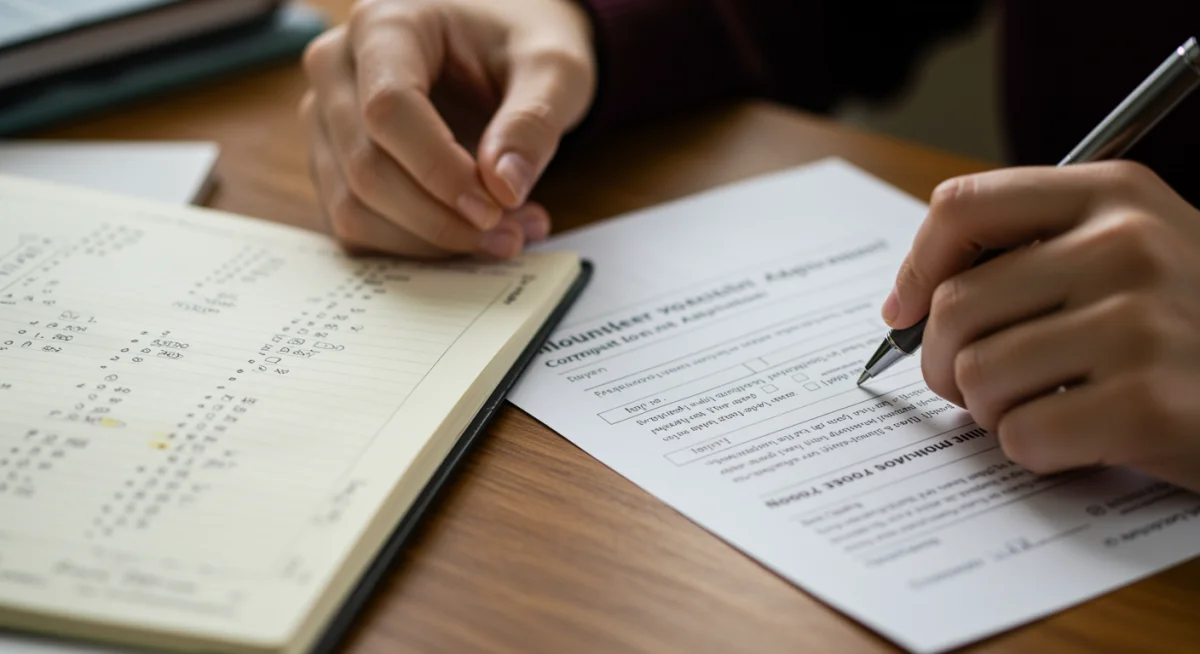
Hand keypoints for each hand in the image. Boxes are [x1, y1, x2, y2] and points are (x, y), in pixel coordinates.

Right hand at [299, 0, 595, 257]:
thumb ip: (534, 122)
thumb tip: (504, 190)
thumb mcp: (554, 69)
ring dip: (431, 242)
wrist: (502, 46)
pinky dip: (415, 247)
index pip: (388, 109)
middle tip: (513, 233)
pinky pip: (356, 227)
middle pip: (365, 168)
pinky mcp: (333, 166)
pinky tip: (473, 235)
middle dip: (441, 219)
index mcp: (385, 23)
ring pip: (353, 208)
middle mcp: (337, 68)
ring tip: (507, 234)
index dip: (440, 171)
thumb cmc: (521, 45)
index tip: (496, 207)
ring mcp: (326, 120)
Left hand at [884, 162, 1199, 490]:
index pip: (961, 208)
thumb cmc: (1192, 325)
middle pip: (954, 306)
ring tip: (1038, 408)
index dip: (915, 266)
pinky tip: (1077, 439)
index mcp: (1114, 193)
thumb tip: (908, 301)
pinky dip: (1031, 451)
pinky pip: (1021, 436)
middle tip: (968, 384)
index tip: (904, 311)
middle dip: (940, 360)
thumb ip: (1034, 254)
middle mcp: (1128, 245)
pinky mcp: (1149, 405)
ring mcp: (1142, 324)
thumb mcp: (1132, 253)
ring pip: (977, 374)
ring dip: (990, 409)